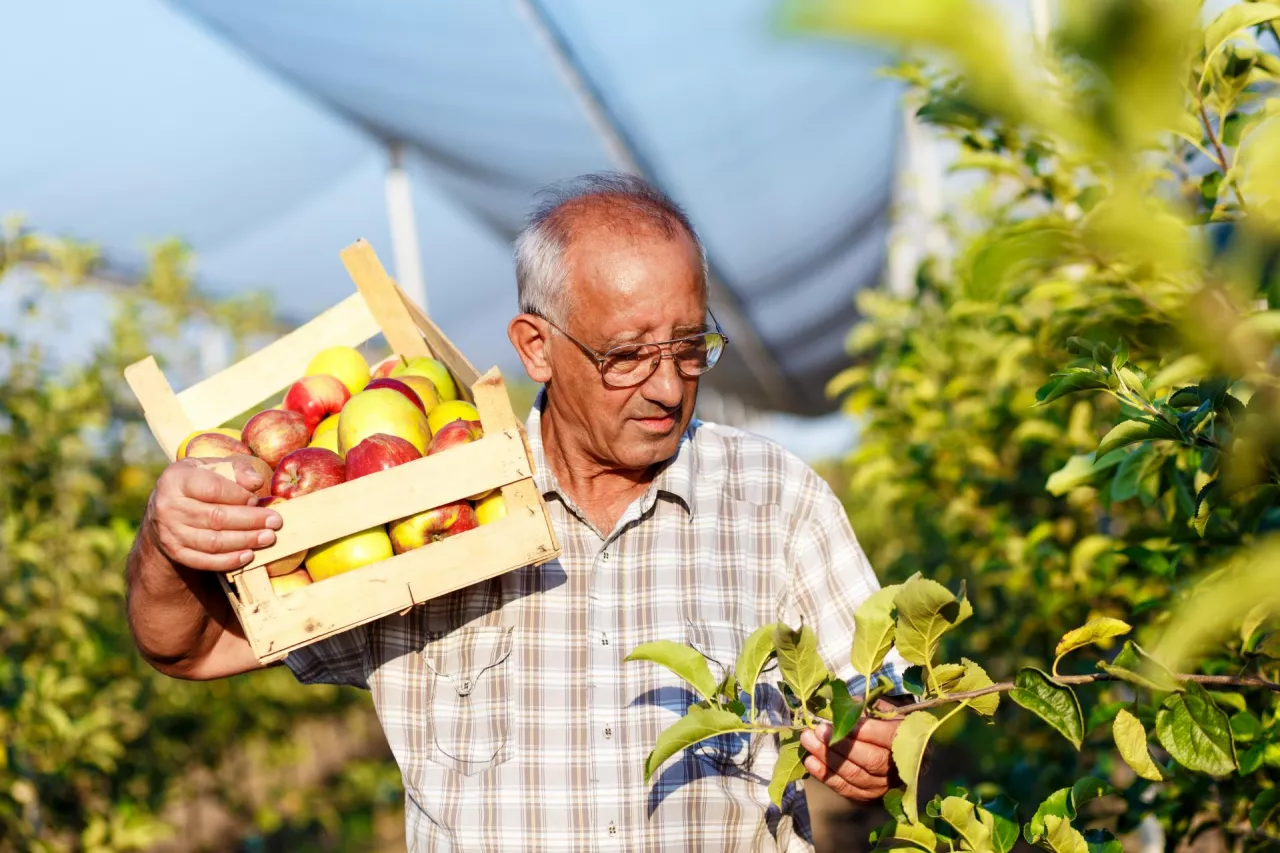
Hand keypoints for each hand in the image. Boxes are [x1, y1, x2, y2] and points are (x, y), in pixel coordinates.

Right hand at [146, 457, 281, 571]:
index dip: (238, 495)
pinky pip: (204, 561)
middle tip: (275, 522)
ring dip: (245, 541)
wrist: (165, 509)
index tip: (256, 498)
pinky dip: (228, 560)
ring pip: (212, 541)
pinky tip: (249, 555)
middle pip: (216, 517)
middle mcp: (168, 507)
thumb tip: (256, 481)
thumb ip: (236, 469)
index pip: (212, 489)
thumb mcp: (212, 467)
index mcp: (176, 480)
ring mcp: (169, 532)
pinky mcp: (175, 552)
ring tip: (268, 538)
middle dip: (250, 521)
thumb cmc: (197, 483)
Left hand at [798, 701, 901, 800]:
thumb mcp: (883, 708)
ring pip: (855, 775)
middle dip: (838, 745)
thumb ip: (865, 706)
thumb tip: (840, 705)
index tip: (836, 721)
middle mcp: (898, 766)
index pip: (884, 736)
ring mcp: (884, 784)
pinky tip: (810, 762)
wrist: (900, 750)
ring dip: (828, 760)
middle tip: (814, 731)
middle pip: (869, 760)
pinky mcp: (870, 795)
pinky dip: (827, 777)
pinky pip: (847, 789)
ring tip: (807, 743)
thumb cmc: (888, 722)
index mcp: (907, 739)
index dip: (859, 730)